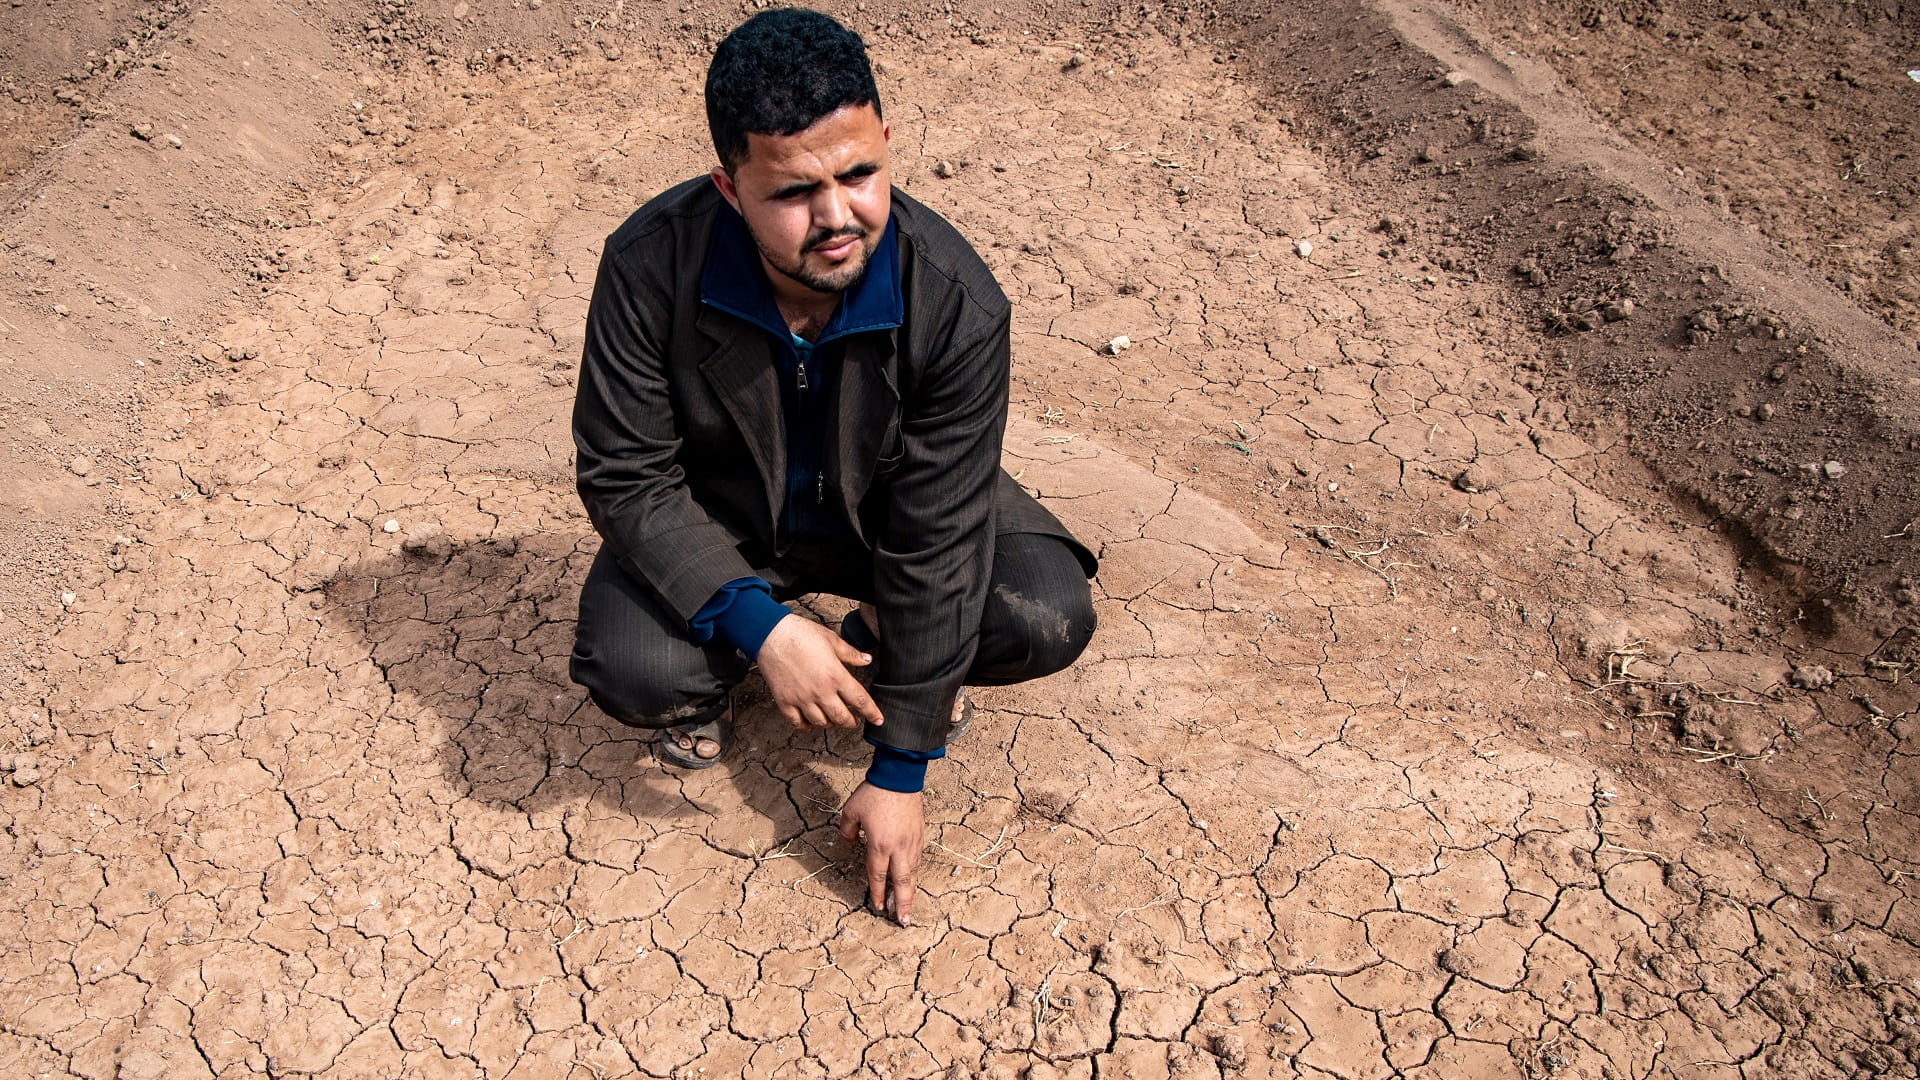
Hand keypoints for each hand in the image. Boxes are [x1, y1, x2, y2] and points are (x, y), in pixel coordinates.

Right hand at [757, 614, 883, 731]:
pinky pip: (798, 723)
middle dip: (850, 722)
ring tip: (832, 719)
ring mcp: (801, 699)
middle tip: (853, 721)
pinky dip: (806, 725)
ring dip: (830, 723)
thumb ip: (851, 653)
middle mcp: (820, 691)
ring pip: (821, 723)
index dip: (872, 713)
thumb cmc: (801, 634)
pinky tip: (809, 720)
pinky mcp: (785, 701)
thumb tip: (867, 659)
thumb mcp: (832, 640)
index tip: (878, 720)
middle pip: (841, 717)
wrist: (771, 634)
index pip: (860, 700)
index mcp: (835, 675)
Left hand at [838, 782, 924, 924]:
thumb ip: (846, 832)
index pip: (877, 876)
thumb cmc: (873, 793)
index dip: (877, 894)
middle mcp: (898, 848)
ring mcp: (912, 842)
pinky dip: (914, 872)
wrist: (899, 777)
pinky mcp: (920, 834)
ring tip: (908, 906)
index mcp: (879, 845)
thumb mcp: (850, 811)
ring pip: (912, 872)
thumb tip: (850, 843)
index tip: (877, 907)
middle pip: (901, 882)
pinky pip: (917, 859)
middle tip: (903, 921)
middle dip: (902, 903)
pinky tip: (912, 878)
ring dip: (910, 891)